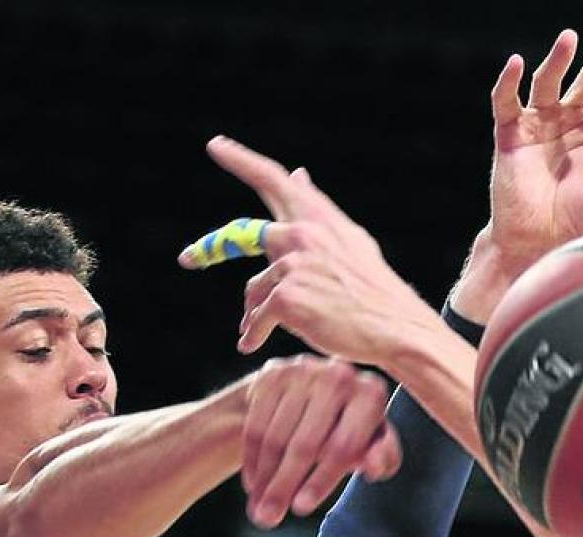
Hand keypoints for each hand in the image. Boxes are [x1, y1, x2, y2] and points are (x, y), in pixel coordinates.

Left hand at [180, 137, 443, 362]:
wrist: (394, 328)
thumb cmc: (373, 291)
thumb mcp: (350, 241)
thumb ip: (317, 211)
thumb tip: (297, 174)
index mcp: (319, 218)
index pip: (275, 179)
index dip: (242, 160)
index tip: (215, 146)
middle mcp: (303, 233)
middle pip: (243, 234)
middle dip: (210, 247)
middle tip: (188, 258)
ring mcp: (293, 264)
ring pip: (255, 289)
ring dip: (254, 313)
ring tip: (256, 331)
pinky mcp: (285, 297)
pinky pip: (257, 317)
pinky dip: (253, 334)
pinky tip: (251, 345)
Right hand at [243, 354, 401, 527]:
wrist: (314, 394)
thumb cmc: (350, 429)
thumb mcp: (372, 445)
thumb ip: (382, 458)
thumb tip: (374, 466)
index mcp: (371, 394)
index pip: (343, 446)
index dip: (321, 480)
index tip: (301, 509)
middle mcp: (339, 375)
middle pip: (305, 444)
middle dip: (284, 486)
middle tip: (267, 519)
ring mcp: (304, 371)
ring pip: (276, 437)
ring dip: (264, 479)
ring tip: (259, 509)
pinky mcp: (273, 373)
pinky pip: (256, 425)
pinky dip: (252, 460)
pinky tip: (253, 485)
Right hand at [487, 18, 582, 266]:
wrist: (536, 244)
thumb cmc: (575, 222)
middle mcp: (571, 120)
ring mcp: (540, 124)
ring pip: (549, 82)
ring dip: (558, 60)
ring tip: (569, 38)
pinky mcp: (512, 135)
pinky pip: (507, 103)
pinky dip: (509, 84)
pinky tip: (516, 64)